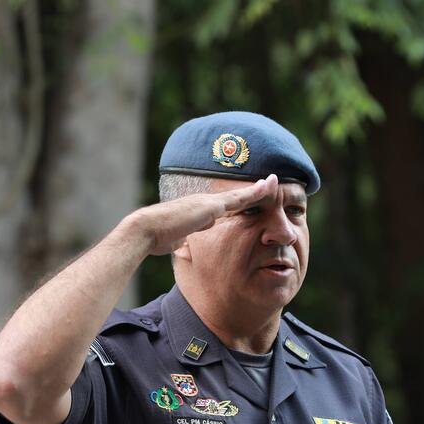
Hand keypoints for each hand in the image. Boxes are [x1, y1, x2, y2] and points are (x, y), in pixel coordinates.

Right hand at [127, 174, 278, 255]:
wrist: (147, 230)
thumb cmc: (156, 238)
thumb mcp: (175, 241)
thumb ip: (183, 240)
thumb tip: (183, 243)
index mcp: (198, 211)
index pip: (225, 207)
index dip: (240, 203)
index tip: (251, 200)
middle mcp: (205, 203)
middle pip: (236, 197)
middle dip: (253, 191)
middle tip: (271, 183)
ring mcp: (209, 203)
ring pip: (240, 195)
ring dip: (258, 188)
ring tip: (275, 180)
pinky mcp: (212, 207)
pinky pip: (240, 198)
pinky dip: (255, 192)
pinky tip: (269, 186)